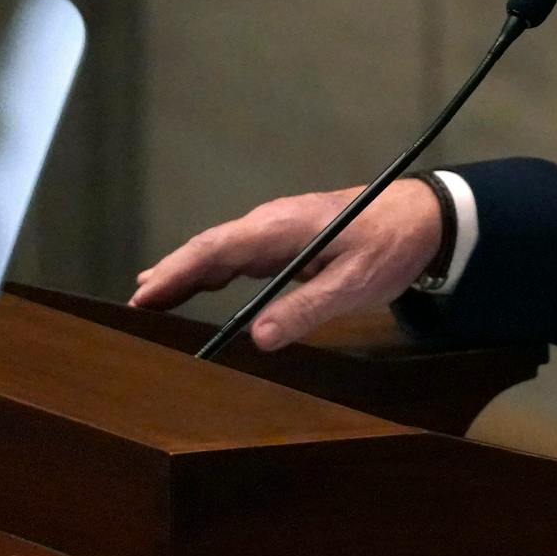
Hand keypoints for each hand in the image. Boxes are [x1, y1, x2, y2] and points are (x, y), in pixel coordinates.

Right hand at [130, 180, 442, 350]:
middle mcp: (271, 224)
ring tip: (148, 299)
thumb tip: (258, 338)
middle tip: (132, 308)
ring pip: (220, 251)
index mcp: (281, 229)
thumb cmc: (390, 246)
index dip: (177, 272)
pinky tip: (195, 287)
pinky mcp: (288, 239)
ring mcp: (278, 230)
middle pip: (209, 248)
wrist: (424, 217)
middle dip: (170, 275)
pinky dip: (210, 271)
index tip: (142, 295)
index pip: (216, 249)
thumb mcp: (354, 284)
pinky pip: (239, 255)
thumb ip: (307, 309)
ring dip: (185, 274)